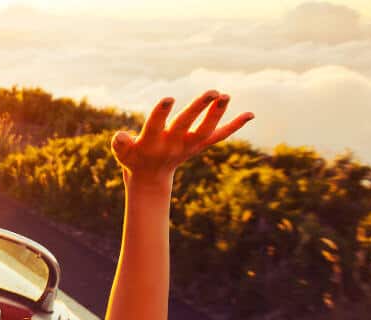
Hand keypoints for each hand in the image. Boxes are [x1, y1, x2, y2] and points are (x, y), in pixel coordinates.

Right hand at [112, 90, 252, 180]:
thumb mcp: (122, 153)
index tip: (168, 98)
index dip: (161, 113)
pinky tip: (251, 114)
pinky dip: (235, 126)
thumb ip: (120, 144)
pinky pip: (219, 136)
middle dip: (199, 108)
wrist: (151, 177)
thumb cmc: (133, 157)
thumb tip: (119, 135)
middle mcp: (173, 145)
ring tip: (225, 95)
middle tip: (212, 91)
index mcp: (151, 144)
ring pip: (206, 130)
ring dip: (217, 114)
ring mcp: (189, 146)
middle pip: (187, 125)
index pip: (156, 126)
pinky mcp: (200, 146)